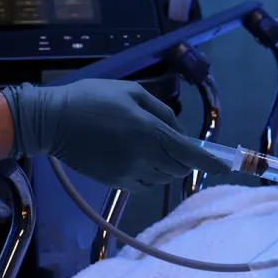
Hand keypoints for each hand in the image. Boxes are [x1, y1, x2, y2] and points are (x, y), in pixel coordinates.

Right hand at [3, 79, 222, 191]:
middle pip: (179, 169)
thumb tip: (178, 131)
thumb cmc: (93, 98)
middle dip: (185, 159)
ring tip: (155, 149)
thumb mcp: (131, 92)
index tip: (224, 163)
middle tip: (177, 145)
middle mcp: (144, 157)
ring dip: (168, 167)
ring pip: (164, 178)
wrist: (53, 122)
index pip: (189, 154)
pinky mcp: (115, 183)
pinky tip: (140, 160)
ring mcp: (129, 173)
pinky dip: (151, 176)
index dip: (210, 161)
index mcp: (150, 132)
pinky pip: (145, 185)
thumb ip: (161, 111)